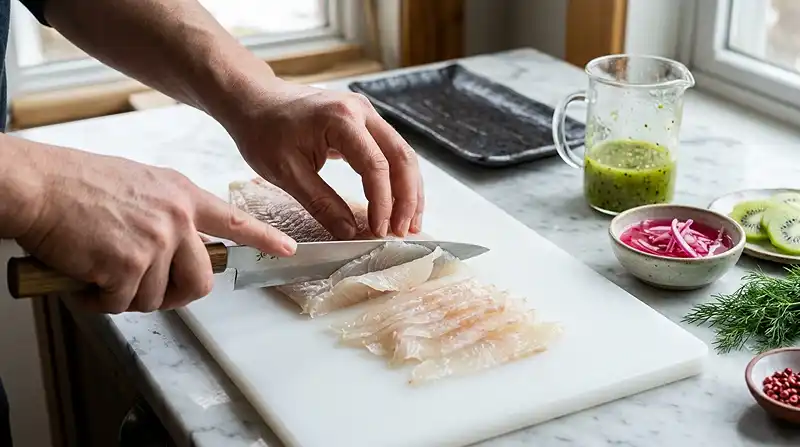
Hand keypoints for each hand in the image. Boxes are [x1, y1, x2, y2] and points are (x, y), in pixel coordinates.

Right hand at [13, 145, 295, 313]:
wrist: (38, 185)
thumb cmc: (76, 184)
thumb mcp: (138, 185)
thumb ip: (165, 214)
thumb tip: (172, 249)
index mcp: (181, 194)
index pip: (233, 220)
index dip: (262, 238)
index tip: (287, 249)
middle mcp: (177, 217)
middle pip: (201, 280)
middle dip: (176, 296)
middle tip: (148, 292)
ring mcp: (157, 240)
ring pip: (157, 297)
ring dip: (127, 297)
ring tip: (100, 274)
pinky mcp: (130, 264)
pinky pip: (122, 303)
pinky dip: (99, 301)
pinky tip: (84, 280)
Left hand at [227, 80, 423, 239]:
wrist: (254, 100)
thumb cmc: (263, 131)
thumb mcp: (286, 173)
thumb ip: (321, 203)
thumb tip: (350, 232)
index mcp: (341, 119)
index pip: (375, 165)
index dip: (382, 202)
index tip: (379, 230)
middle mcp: (362, 111)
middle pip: (401, 157)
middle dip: (406, 198)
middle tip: (403, 232)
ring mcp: (366, 114)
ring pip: (402, 154)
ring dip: (409, 190)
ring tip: (409, 224)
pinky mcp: (365, 122)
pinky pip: (390, 152)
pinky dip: (398, 179)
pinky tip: (399, 204)